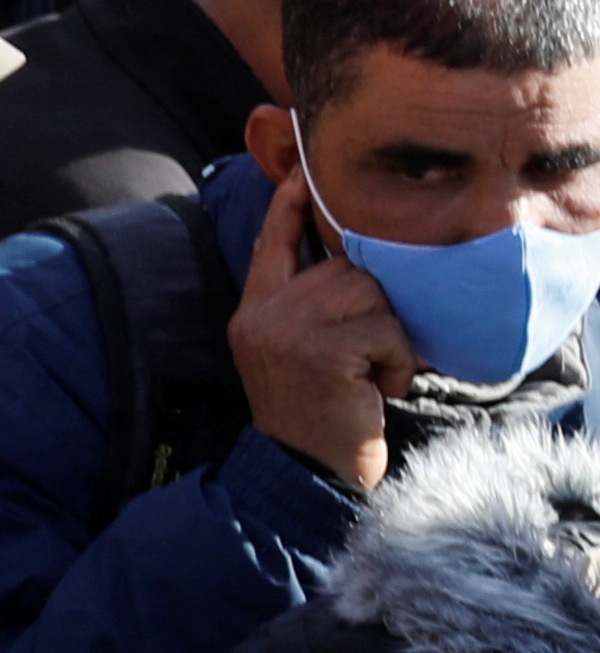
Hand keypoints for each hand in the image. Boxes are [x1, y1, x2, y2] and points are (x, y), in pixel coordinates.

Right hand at [231, 162, 420, 491]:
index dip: (288, 207)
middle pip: (345, 269)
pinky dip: (399, 361)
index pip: (271, 244)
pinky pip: (387, 329)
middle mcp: (263, 314)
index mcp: (253, 311)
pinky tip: (380, 389)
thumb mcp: (294, 356)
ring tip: (376, 375)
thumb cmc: (315, 418)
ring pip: (372, 295)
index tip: (300, 175)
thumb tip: (348, 265)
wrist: (302, 477)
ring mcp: (288, 331)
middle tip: (370, 357)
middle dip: (375, 308)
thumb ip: (303, 309)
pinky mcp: (323, 351)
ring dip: (391, 338)